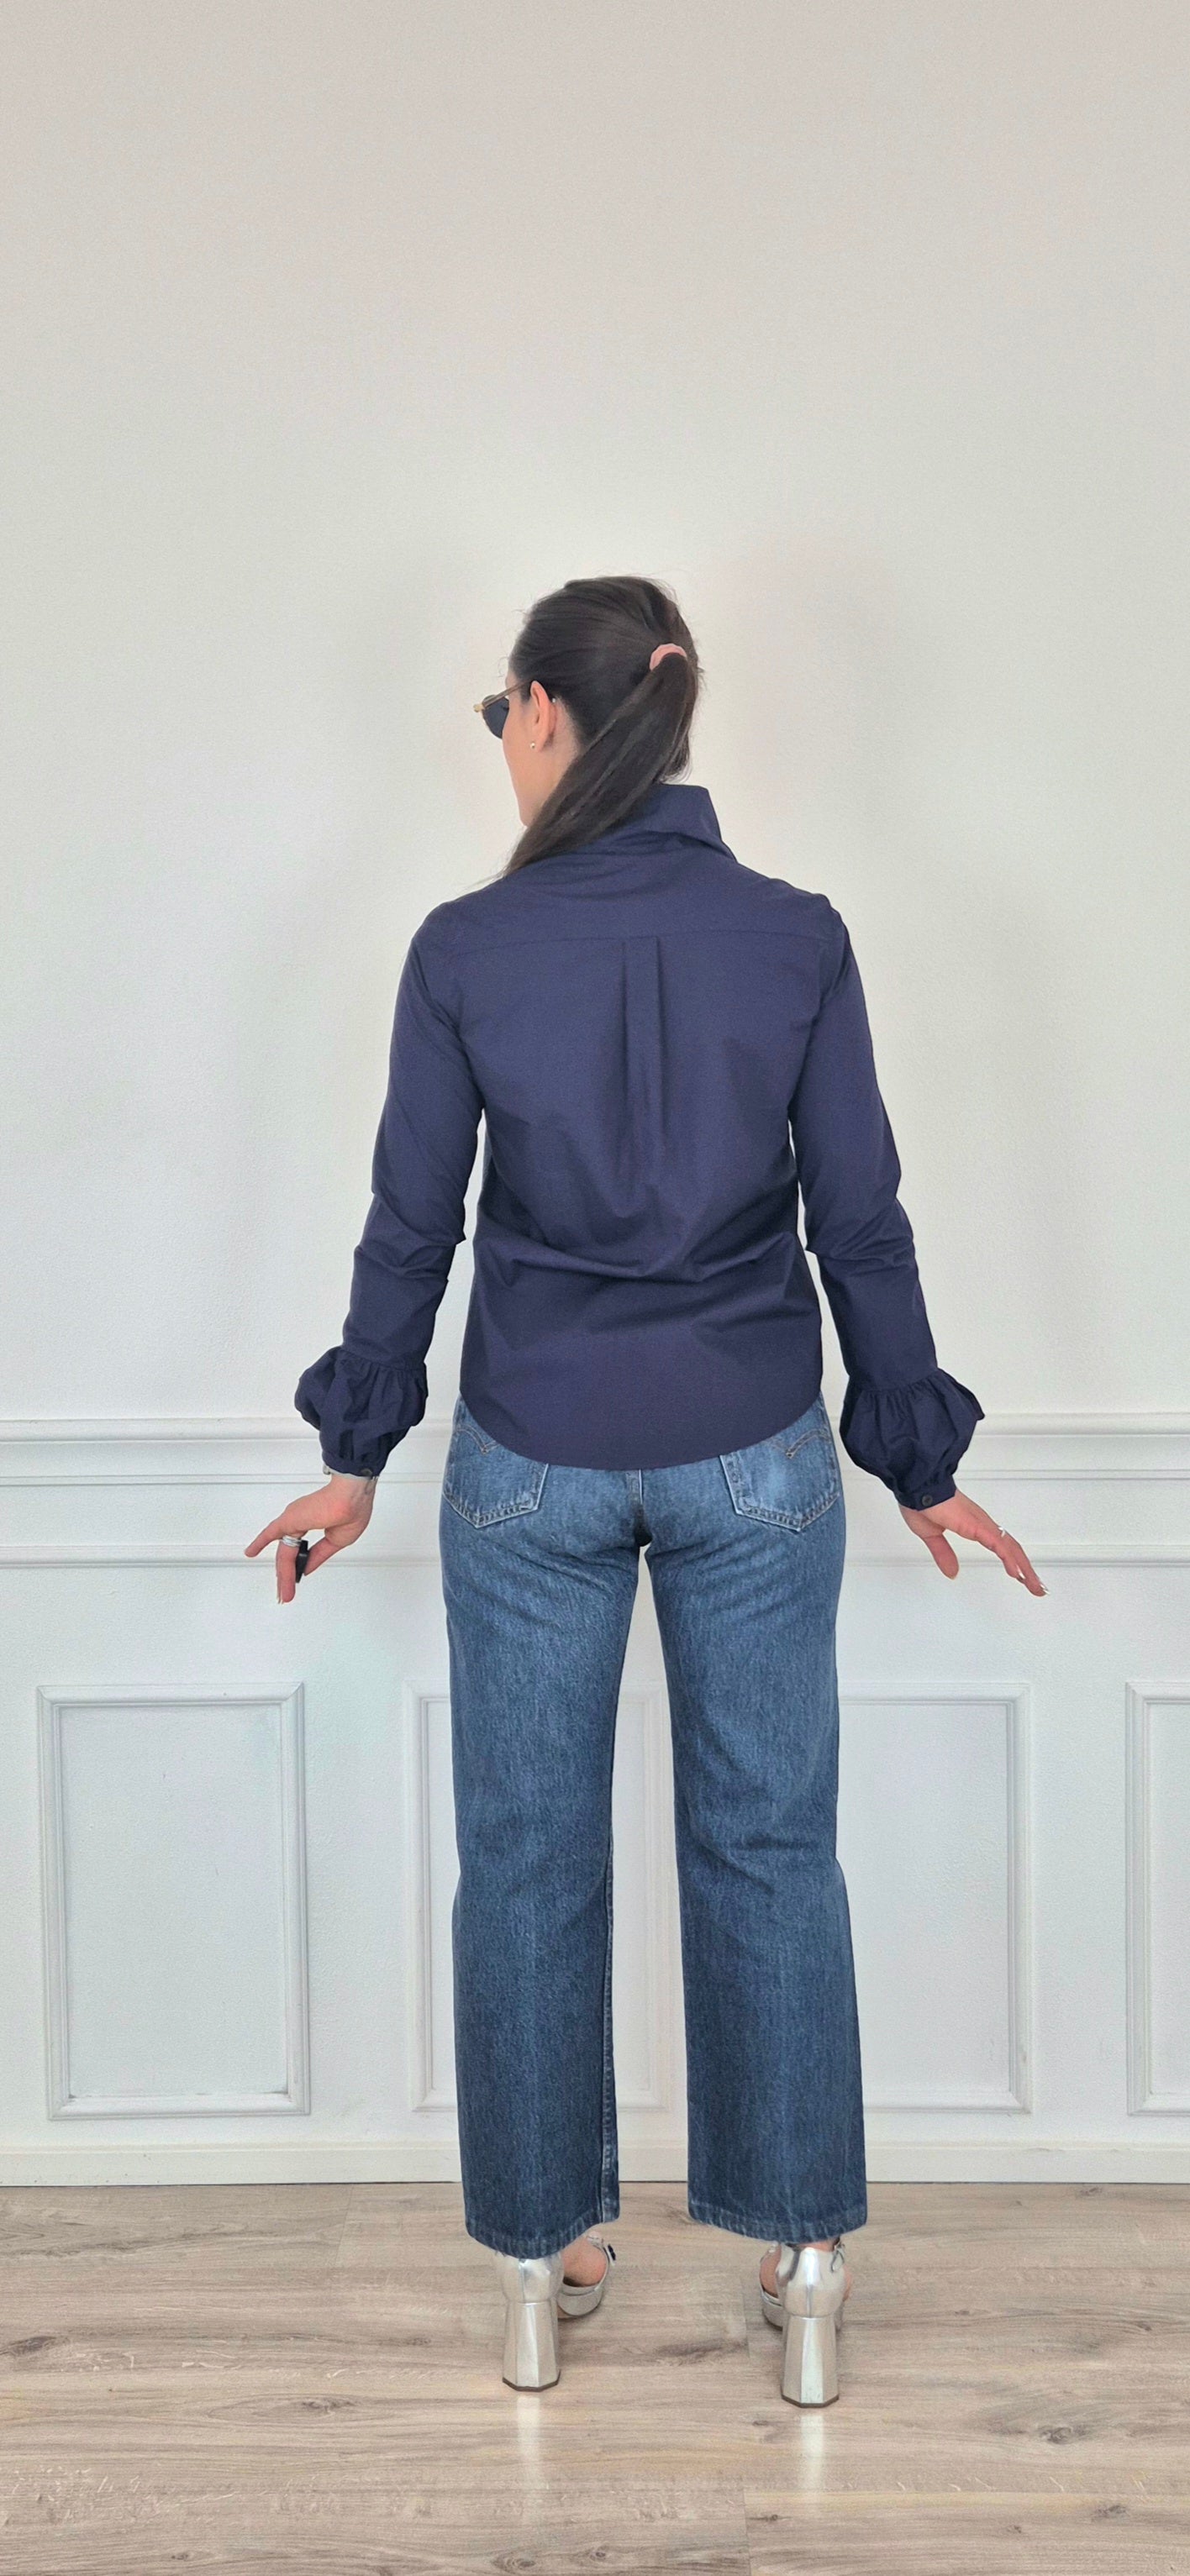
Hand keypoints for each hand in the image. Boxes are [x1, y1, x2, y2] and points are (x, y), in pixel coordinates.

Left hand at [244, 1475, 376, 1601]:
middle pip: (290, 1554)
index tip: (297, 1577)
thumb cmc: (353, 1508)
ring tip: (282, 1592)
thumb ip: (319, 1555)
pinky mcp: (288, 1520)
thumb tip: (307, 1567)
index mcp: (318, 1523)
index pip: (303, 1549)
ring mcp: (294, 1521)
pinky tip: (251, 1552)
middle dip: (287, 1576)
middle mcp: (303, 1521)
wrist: (351, 1497)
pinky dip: (259, 1543)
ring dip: (283, 1575)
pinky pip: (270, 1534)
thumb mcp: (337, 1541)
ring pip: (284, 1553)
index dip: (300, 1565)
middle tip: (285, 1592)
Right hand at [898, 1488, 1046, 1592]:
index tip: (1020, 1575)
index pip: (1000, 1546)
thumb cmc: (921, 1503)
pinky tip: (1018, 1573)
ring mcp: (983, 1525)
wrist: (917, 1488)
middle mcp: (982, 1524)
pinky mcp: (979, 1527)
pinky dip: (1011, 1561)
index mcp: (973, 1525)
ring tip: (1035, 1586)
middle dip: (1025, 1569)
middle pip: (1011, 1549)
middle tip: (1036, 1586)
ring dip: (1025, 1568)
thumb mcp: (931, 1536)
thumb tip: (952, 1571)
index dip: (1012, 1560)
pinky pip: (1000, 1546)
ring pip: (1011, 1549)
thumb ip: (943, 1553)